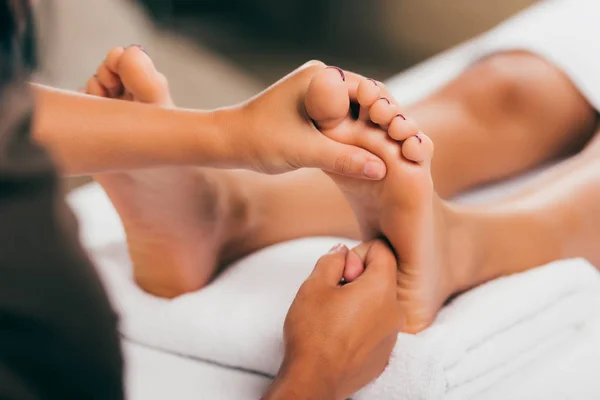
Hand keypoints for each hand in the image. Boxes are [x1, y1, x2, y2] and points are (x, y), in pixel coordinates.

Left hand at [228, 61, 385, 179]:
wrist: (226, 142)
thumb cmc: (260, 141)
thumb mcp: (306, 151)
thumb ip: (344, 159)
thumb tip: (380, 170)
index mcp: (322, 77)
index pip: (368, 89)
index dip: (387, 112)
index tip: (399, 134)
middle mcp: (321, 79)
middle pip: (364, 99)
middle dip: (381, 121)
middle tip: (399, 143)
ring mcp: (317, 93)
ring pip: (354, 111)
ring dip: (368, 130)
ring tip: (386, 151)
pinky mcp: (311, 109)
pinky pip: (341, 120)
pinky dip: (352, 135)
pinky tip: (364, 153)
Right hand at [263, 241, 402, 399]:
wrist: (314, 379)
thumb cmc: (313, 331)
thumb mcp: (314, 285)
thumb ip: (332, 260)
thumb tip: (342, 251)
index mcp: (381, 289)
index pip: (382, 252)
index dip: (358, 254)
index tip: (340, 272)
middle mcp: (395, 311)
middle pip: (382, 279)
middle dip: (359, 279)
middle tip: (333, 294)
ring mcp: (392, 335)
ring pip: (379, 304)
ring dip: (360, 303)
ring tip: (335, 316)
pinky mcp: (384, 355)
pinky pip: (377, 328)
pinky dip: (362, 325)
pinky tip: (340, 335)